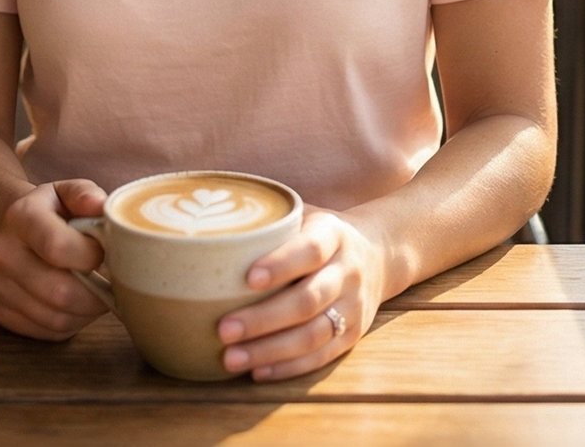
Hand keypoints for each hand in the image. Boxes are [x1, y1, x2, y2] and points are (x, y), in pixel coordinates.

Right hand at [0, 179, 109, 339]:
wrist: (4, 226)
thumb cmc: (47, 209)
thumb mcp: (66, 190)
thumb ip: (85, 194)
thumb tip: (101, 206)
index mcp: (21, 216)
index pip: (57, 247)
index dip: (91, 256)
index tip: (105, 252)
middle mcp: (3, 252)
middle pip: (59, 292)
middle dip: (96, 293)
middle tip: (112, 282)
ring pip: (56, 318)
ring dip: (87, 312)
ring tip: (98, 292)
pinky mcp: (1, 312)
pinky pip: (48, 331)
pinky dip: (72, 323)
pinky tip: (78, 303)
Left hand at [216, 209, 385, 380]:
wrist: (377, 255)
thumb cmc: (319, 233)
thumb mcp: (303, 215)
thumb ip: (267, 221)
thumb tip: (207, 222)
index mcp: (333, 234)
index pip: (310, 250)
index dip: (280, 265)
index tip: (248, 279)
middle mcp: (348, 271)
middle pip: (307, 301)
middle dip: (263, 319)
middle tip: (223, 329)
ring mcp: (353, 307)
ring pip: (313, 335)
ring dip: (270, 350)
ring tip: (230, 358)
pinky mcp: (352, 336)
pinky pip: (320, 356)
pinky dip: (287, 367)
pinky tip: (256, 371)